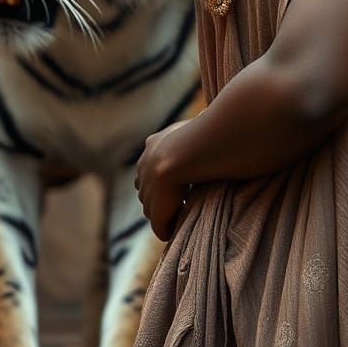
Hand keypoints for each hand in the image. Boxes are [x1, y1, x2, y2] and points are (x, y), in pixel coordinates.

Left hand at [135, 120, 191, 241]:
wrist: (187, 151)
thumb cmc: (197, 134)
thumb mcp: (189, 126)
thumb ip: (189, 129)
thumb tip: (203, 118)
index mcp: (152, 146)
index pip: (152, 165)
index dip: (165, 176)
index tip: (182, 180)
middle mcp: (144, 168)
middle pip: (148, 189)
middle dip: (162, 196)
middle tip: (182, 199)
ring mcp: (147, 191)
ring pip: (152, 209)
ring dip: (166, 213)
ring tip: (183, 213)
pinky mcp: (155, 211)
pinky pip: (160, 226)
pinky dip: (169, 228)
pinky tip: (181, 227)